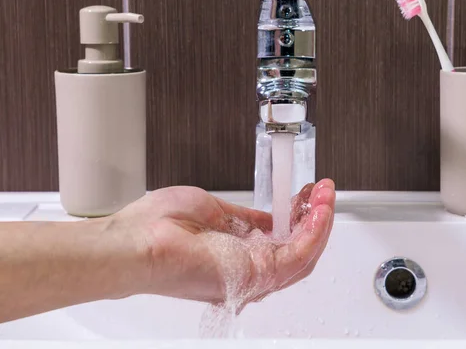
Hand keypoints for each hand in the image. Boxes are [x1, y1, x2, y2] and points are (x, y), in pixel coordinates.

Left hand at [115, 179, 334, 308]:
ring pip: (304, 255)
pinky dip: (313, 232)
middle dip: (317, 219)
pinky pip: (297, 257)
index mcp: (238, 256)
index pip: (282, 243)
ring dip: (320, 223)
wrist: (135, 242)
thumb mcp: (215, 211)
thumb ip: (247, 220)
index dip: (301, 218)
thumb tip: (268, 218)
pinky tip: (319, 210)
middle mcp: (248, 270)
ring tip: (327, 197)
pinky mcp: (255, 275)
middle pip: (299, 251)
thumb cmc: (158, 227)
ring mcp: (253, 275)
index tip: (308, 193)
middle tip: (325, 192)